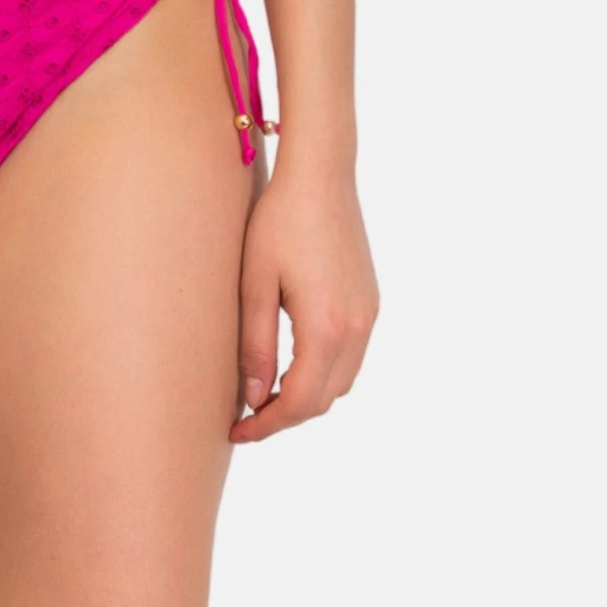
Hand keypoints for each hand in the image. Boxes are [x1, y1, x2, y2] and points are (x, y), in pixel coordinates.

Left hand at [231, 157, 378, 443]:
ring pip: (341, 380)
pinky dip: (323, 369)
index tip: (237, 431)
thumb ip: (256, 345)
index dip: (268, 424)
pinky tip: (292, 360)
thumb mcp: (256, 283)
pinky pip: (350, 355)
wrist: (321, 174)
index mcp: (327, 328)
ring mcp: (369, 315)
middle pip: (324, 399)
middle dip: (286, 414)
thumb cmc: (279, 221)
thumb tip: (254, 399)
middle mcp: (357, 328)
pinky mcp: (370, 301)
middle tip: (245, 416)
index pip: (300, 402)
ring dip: (307, 394)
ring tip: (264, 391)